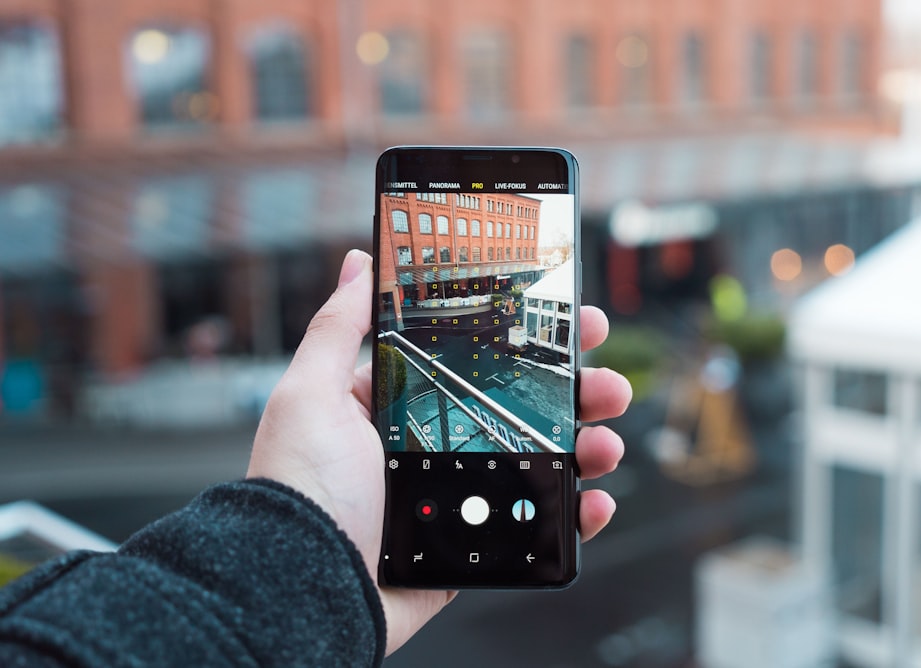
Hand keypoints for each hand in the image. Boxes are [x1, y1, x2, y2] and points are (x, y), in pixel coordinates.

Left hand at [247, 250, 630, 654]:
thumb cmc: (300, 490)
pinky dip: (574, 513)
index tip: (565, 320)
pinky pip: (536, 523)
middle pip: (520, 407)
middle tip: (605, 382)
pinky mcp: (473, 542)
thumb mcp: (311, 395)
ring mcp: (458, 493)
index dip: (523, 340)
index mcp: (399, 404)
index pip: (475, 359)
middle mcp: (433, 443)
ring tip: (607, 441)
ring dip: (586, 446)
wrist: (307, 592)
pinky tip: (595, 499)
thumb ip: (339, 329)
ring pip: (540, 461)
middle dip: (572, 391)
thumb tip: (360, 262)